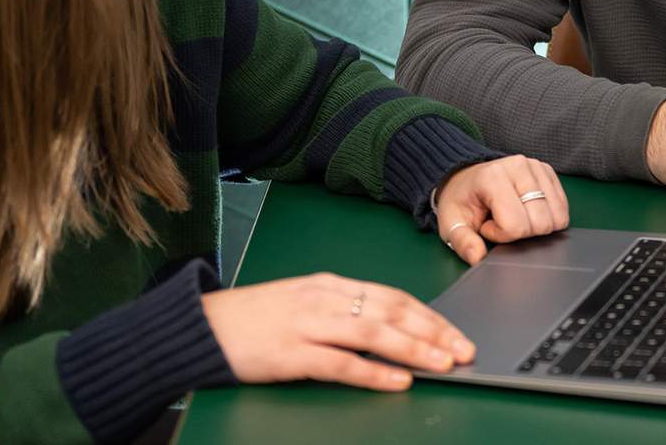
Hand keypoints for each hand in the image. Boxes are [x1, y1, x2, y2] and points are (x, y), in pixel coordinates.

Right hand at [201, 272, 475, 390]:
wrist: (202, 326)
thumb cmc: (255, 319)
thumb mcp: (303, 303)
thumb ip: (342, 311)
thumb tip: (388, 329)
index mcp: (329, 285)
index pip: (391, 296)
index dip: (428, 315)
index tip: (455, 332)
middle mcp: (323, 299)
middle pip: (390, 311)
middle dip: (433, 330)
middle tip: (464, 349)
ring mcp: (307, 324)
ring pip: (372, 332)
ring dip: (413, 348)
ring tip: (443, 362)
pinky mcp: (291, 352)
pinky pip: (340, 362)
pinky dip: (373, 371)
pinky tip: (397, 380)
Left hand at [435, 155, 569, 264]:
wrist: (466, 178)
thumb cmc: (462, 201)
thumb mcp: (451, 223)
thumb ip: (463, 242)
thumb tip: (477, 257)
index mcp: (492, 177)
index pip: (516, 225)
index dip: (501, 235)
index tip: (488, 225)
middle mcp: (518, 167)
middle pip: (541, 223)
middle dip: (522, 232)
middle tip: (502, 220)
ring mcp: (536, 167)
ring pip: (557, 217)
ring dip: (536, 225)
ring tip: (513, 214)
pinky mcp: (548, 172)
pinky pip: (563, 208)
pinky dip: (548, 217)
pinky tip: (527, 209)